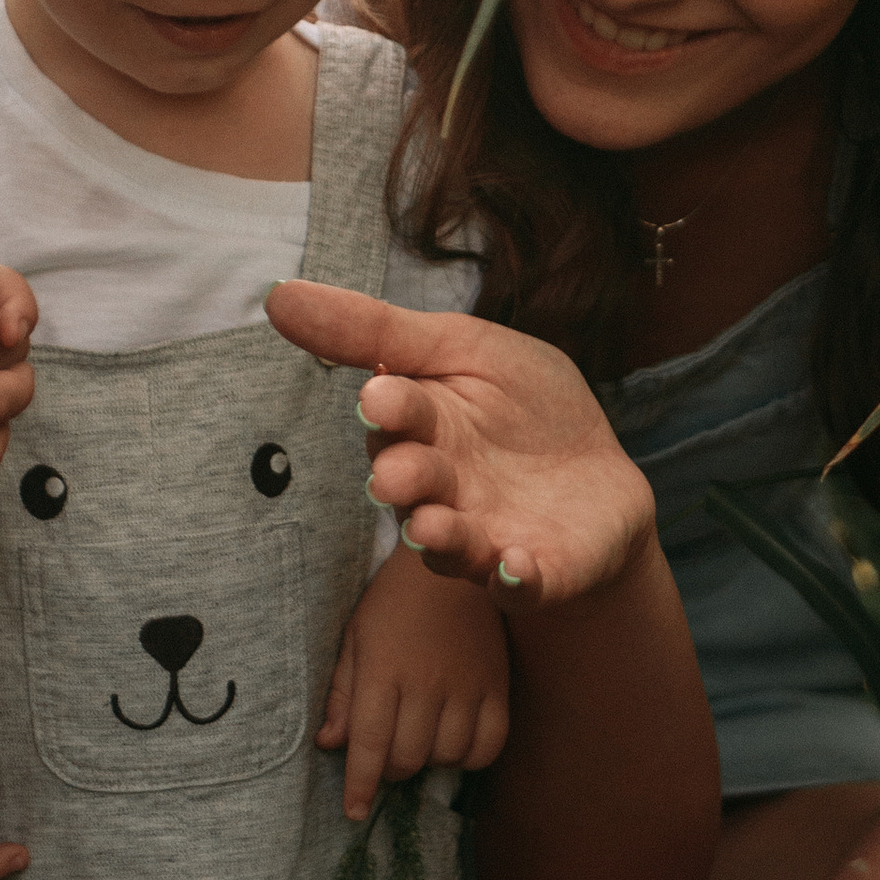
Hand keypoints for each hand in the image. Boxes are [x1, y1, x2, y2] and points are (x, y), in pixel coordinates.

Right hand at [264, 284, 654, 602]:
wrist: (604, 479)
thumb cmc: (525, 407)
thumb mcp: (461, 349)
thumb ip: (374, 330)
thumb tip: (276, 294)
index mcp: (424, 430)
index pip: (395, 420)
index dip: (390, 411)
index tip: (381, 399)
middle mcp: (443, 492)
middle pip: (413, 488)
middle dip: (404, 479)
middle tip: (395, 476)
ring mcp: (486, 537)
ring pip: (450, 546)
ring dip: (441, 538)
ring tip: (435, 527)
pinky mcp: (536, 574)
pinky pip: (520, 585)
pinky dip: (516, 579)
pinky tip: (517, 566)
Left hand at [318, 549, 508, 822]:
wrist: (455, 558)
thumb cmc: (393, 600)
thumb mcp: (355, 638)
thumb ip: (342, 693)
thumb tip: (329, 745)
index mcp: (384, 669)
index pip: (369, 745)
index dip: (360, 786)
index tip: (354, 813)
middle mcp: (427, 683)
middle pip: (407, 758)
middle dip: (389, 769)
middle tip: (385, 754)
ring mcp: (468, 685)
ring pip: (446, 757)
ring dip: (428, 761)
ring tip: (419, 739)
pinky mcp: (499, 685)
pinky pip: (488, 746)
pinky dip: (469, 755)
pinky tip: (454, 740)